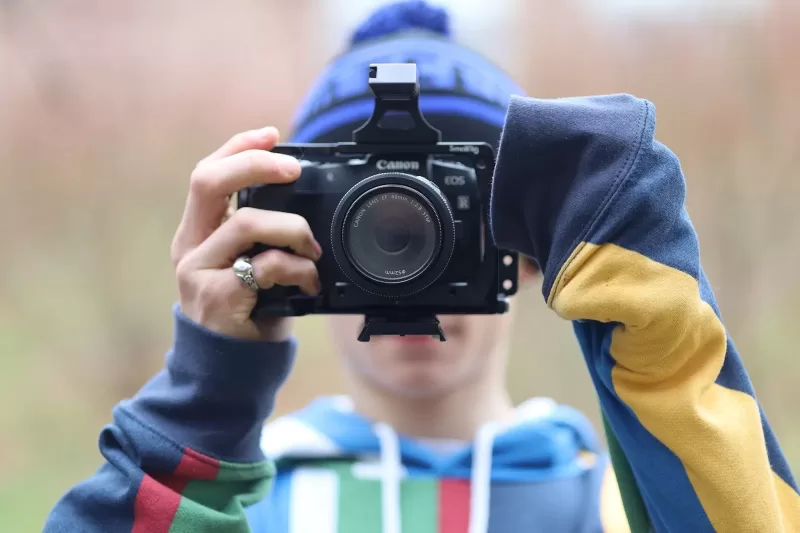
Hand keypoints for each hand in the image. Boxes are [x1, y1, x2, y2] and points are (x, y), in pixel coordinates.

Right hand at [171, 127, 321, 340]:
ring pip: (246, 223)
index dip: (237, 148)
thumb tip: (303, 200)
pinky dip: (297, 268)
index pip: (207, 175)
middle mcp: (191, 247)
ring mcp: (199, 272)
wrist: (230, 370)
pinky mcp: (218, 297)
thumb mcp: (250, 266)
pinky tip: (309, 281)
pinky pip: (265, 266)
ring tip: (312, 248)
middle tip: (293, 169)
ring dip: (292, 229)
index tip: (271, 134)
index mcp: (198, 233)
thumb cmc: (249, 312)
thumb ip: (262, 236)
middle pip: (208, 182)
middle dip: (254, 164)